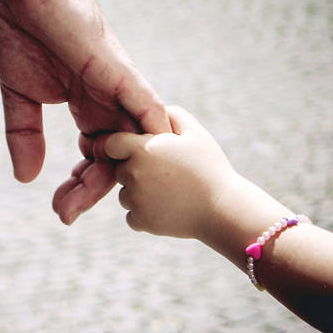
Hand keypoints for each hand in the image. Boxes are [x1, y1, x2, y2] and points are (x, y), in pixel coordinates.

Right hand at [0, 0, 169, 223]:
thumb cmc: (23, 33)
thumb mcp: (21, 97)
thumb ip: (25, 136)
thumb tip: (27, 178)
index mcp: (88, 108)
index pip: (96, 159)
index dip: (81, 187)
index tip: (60, 211)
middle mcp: (109, 103)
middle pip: (116, 159)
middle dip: (91, 191)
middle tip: (64, 215)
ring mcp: (117, 88)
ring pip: (133, 141)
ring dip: (118, 174)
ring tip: (90, 204)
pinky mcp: (118, 70)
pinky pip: (145, 104)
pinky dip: (153, 131)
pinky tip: (154, 161)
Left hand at [105, 106, 237, 238]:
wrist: (222, 208)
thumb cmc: (210, 167)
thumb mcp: (195, 133)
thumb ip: (172, 115)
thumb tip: (154, 110)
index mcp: (143, 150)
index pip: (110, 144)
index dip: (120, 146)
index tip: (134, 150)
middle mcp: (133, 174)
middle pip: (119, 169)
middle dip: (134, 169)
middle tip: (163, 173)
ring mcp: (135, 200)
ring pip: (125, 194)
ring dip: (139, 193)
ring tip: (169, 191)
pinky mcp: (141, 222)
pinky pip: (132, 215)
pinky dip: (145, 214)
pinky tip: (167, 207)